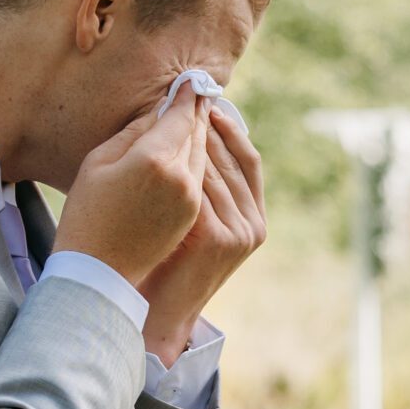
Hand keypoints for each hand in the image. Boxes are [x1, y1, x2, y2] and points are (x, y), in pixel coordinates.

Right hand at [54, 92, 211, 285]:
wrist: (98, 271)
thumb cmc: (86, 213)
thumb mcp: (99, 163)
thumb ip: (134, 133)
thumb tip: (160, 113)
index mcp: (153, 158)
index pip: (179, 116)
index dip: (187, 96)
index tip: (193, 80)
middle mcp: (180, 177)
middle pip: (197, 133)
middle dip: (198, 112)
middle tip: (202, 92)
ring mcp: (190, 199)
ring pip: (203, 156)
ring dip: (203, 135)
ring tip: (201, 116)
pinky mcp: (192, 216)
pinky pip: (201, 178)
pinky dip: (201, 160)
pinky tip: (196, 150)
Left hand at [140, 108, 266, 362]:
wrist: (156, 311)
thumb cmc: (164, 261)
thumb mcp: (190, 220)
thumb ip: (198, 187)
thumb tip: (190, 135)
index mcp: (253, 216)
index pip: (248, 158)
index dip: (227, 127)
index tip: (203, 102)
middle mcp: (253, 222)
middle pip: (233, 157)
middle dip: (207, 125)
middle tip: (184, 96)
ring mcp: (240, 231)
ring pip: (216, 168)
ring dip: (193, 138)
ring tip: (170, 114)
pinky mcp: (221, 238)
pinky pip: (202, 187)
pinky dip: (183, 163)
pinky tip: (162, 146)